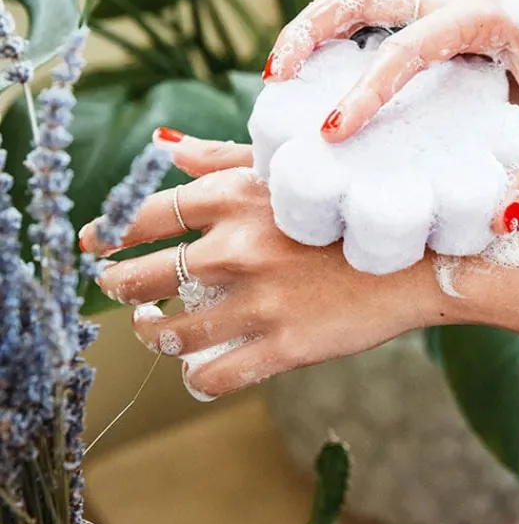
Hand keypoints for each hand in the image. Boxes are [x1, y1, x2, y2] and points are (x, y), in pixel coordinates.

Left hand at [80, 135, 444, 399]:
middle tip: (124, 293)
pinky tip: (199, 368)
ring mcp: (258, 301)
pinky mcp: (283, 347)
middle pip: (139, 277)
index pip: (144, 216)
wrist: (419, 257)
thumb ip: (221, 158)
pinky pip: (211, 377)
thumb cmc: (350, 205)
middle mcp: (236, 248)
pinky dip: (195, 376)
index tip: (94, 246)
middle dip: (119, 287)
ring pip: (168, 333)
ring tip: (157, 328)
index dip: (107, 234)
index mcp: (234, 197)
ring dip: (152, 334)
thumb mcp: (287, 170)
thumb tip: (164, 146)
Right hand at [267, 0, 518, 230]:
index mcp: (484, 16)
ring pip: (359, 0)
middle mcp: (455, 1)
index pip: (407, 47)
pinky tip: (318, 82)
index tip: (332, 132)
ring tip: (277, 76)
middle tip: (274, 78)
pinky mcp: (438, 23)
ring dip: (312, 28)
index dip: (364, 89)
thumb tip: (496, 218)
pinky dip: (337, 42)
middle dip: (309, 30)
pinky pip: (376, 23)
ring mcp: (443, 7)